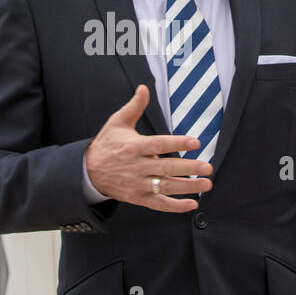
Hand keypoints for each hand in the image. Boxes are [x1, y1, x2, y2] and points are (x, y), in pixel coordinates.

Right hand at [84, 85, 212, 212]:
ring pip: (165, 187)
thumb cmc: (107, 144)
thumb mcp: (117, 122)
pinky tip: (192, 204)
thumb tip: (144, 87)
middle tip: (207, 167)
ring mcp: (137, 184)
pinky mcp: (138, 198)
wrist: (88, 171)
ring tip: (206, 184)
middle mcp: (136, 166)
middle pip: (166, 167)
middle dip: (188, 168)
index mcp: (134, 146)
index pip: (158, 144)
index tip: (196, 142)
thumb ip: (134, 106)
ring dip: (187, 187)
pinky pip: (158, 204)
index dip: (177, 143)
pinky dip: (175, 206)